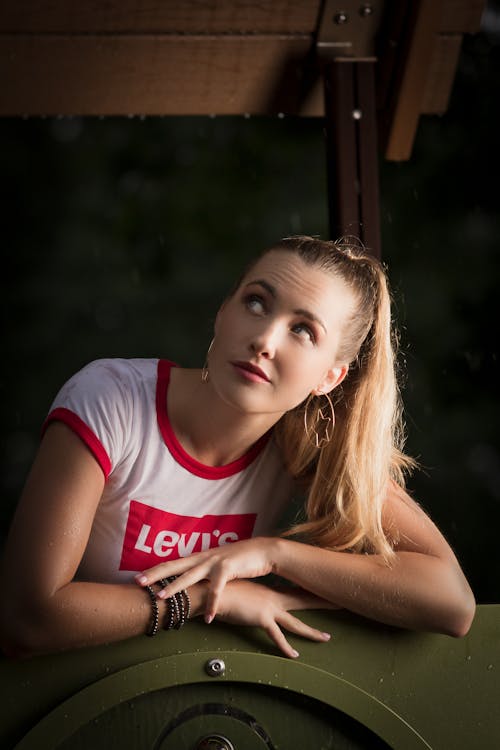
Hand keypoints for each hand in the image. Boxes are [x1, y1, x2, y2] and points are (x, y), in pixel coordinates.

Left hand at [136, 537, 276, 622]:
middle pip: (174, 565)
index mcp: (200, 557)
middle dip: (154, 574)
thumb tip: (194, 585)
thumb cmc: (242, 560)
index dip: (155, 570)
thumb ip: (206, 574)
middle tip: (137, 581)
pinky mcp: (228, 568)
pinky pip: (216, 589)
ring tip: (160, 597)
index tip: (138, 577)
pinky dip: (211, 604)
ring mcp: (215, 561)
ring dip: (174, 587)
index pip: (173, 563)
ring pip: (189, 575)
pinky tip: (207, 618)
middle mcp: (204, 557)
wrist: (265, 551)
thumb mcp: (220, 566)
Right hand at [217, 580, 333, 657]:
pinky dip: (286, 648)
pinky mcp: (263, 618)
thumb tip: (252, 601)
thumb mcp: (242, 592)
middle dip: (323, 602)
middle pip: (304, 601)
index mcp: (270, 591)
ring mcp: (270, 608)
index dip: (311, 591)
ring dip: (312, 632)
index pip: (297, 591)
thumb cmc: (224, 591)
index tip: (325, 589)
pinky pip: (278, 637)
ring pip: (296, 623)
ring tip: (326, 638)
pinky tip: (294, 655)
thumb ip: (252, 598)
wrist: (213, 591)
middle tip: (341, 602)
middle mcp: (274, 598)